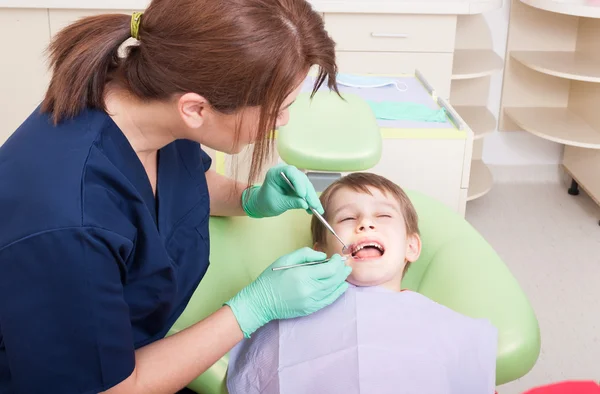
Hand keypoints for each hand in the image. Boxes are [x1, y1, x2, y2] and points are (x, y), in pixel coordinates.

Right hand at [225, 248, 350, 337]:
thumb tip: (322, 256)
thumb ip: (306, 254)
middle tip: (344, 264)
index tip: (336, 257)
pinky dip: (337, 293)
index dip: (336, 262)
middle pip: (334, 279)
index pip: (329, 268)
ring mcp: (311, 301)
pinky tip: (341, 287)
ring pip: (334, 290)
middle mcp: (309, 290)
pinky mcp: (310, 309)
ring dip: (341, 280)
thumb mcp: (285, 259)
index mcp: (303, 275)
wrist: (261, 302)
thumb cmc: (271, 279)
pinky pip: (329, 300)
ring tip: (345, 273)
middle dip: (341, 270)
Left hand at [241, 164, 322, 217]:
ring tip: (318, 209)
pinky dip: (311, 200)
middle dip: (309, 193)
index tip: (302, 195)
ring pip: (307, 186)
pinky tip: (315, 209)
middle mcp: (286, 173)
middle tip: (315, 206)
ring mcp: (293, 179)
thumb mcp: (277, 204)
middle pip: (301, 180)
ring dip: (312, 198)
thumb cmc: (265, 202)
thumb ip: (291, 202)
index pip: (290, 172)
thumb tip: (305, 204)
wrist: (262, 204)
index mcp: (276, 172)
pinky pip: (307, 191)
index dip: (298, 182)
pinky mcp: (298, 186)